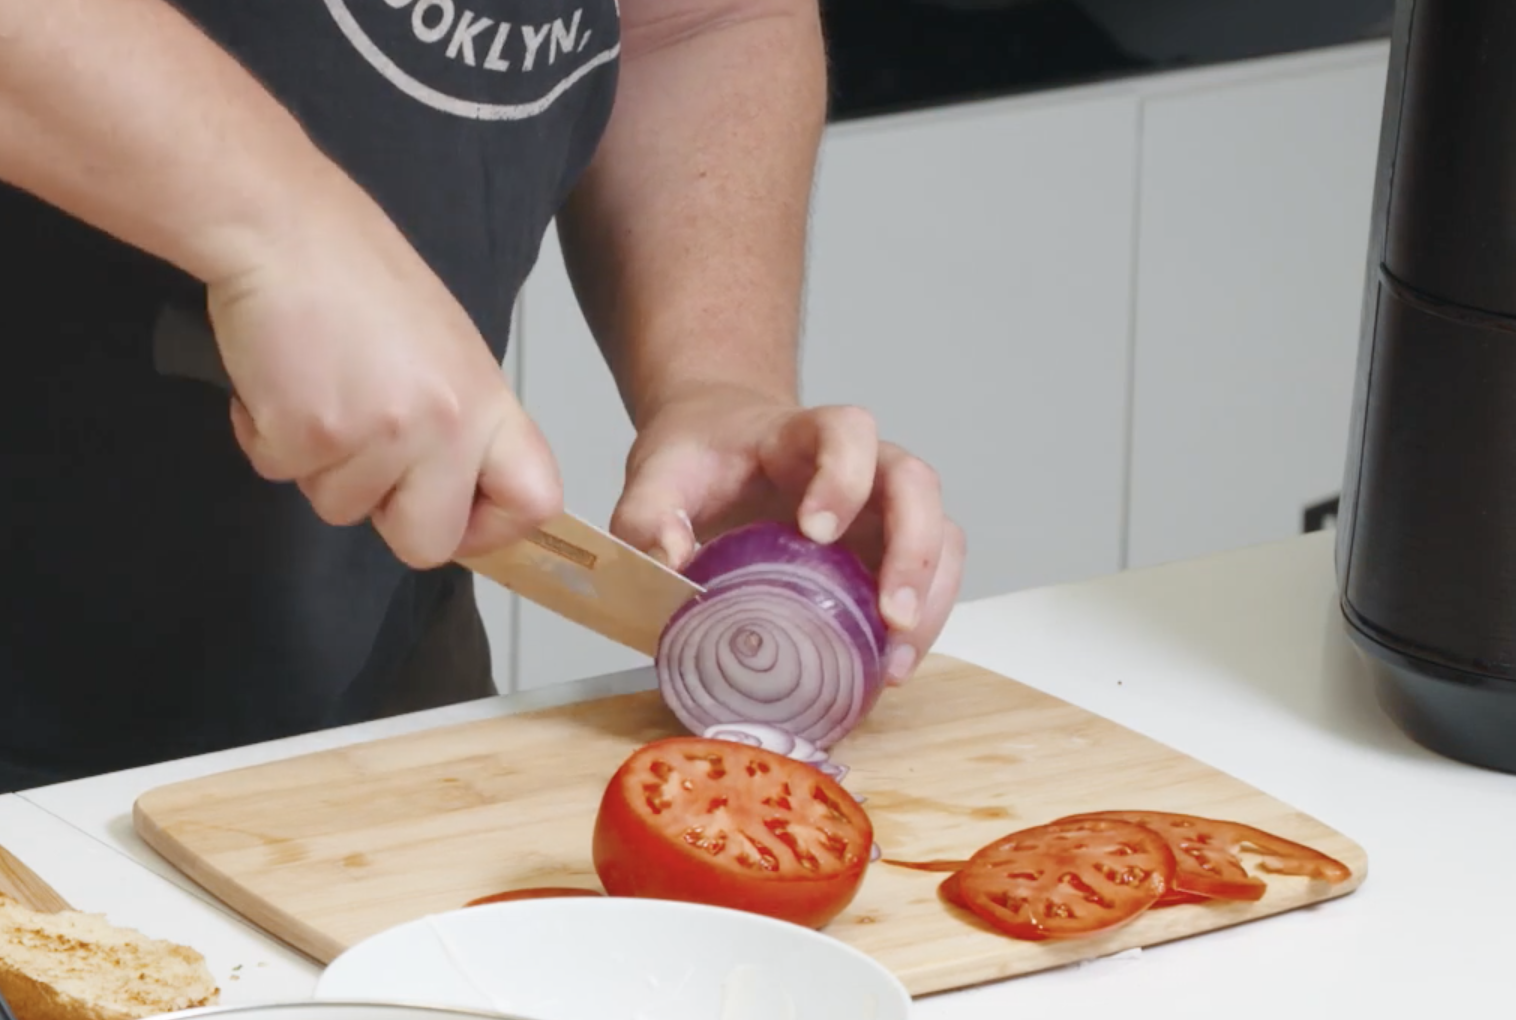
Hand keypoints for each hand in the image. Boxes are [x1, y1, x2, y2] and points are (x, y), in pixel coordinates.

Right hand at [205, 188, 561, 567]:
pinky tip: (281, 378)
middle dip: (387, 515)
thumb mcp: (447, 353)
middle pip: (428, 543)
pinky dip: (267, 436)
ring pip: (341, 509)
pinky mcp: (308, 433)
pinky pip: (280, 474)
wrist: (285, 229)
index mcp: (488, 404)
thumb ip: (461, 425)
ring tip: (320, 386)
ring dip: (318, 462)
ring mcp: (381, 434)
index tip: (457, 514)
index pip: (535, 502)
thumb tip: (455, 495)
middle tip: (362, 451)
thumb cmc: (361, 282)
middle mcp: (447, 427)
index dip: (494, 529)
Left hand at [610, 384, 964, 683]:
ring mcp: (880, 510)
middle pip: (916, 483)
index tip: (816, 531)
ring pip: (940, 534)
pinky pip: (930, 578)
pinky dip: (922, 624)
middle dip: (914, 550)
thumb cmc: (699, 458)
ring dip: (932, 599)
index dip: (845, 476)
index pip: (847, 432)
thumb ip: (647, 515)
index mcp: (800, 435)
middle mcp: (861, 465)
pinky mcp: (886, 552)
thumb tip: (670, 567)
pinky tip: (887, 668)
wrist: (718, 444)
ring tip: (893, 664)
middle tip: (891, 615)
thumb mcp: (657, 476)